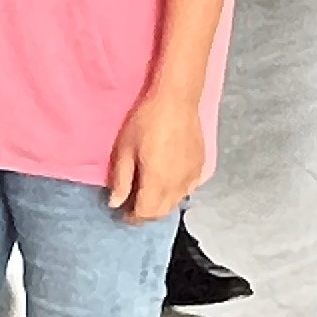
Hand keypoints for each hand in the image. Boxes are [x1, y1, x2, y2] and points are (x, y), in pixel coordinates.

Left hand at [105, 91, 206, 222]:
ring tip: (149, 193)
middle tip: (133, 204)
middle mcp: (177, 186)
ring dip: (161, 204)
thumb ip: (121, 179)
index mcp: (157, 183)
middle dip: (146, 214)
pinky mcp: (200, 167)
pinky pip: (188, 190)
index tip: (122, 212)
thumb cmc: (147, 120)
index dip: (132, 217)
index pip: (145, 214)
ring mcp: (192, 177)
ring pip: (175, 203)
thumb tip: (116, 203)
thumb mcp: (125, 149)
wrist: (177, 99)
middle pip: (161, 213)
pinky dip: (176, 192)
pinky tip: (168, 181)